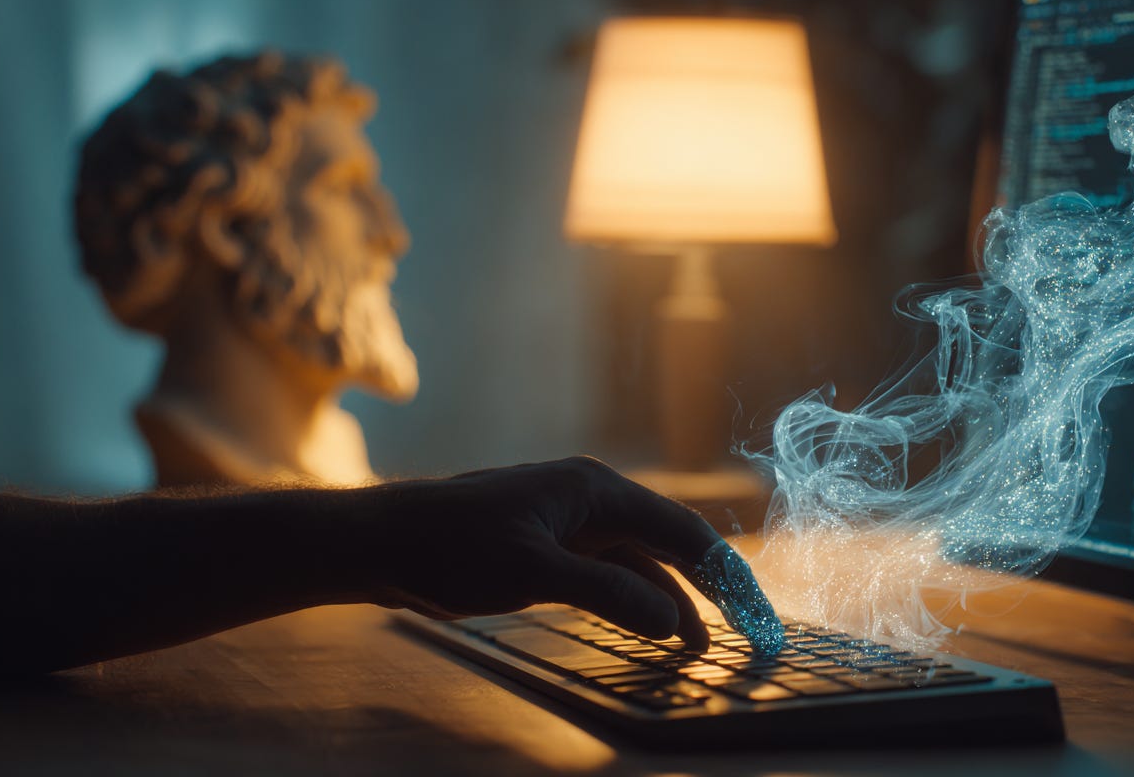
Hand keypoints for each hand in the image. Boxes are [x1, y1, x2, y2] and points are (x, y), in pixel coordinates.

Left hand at [364, 456, 740, 651]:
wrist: (381, 541)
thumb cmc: (450, 547)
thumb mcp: (532, 573)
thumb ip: (605, 593)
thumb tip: (671, 620)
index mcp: (595, 489)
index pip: (680, 528)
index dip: (722, 572)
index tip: (752, 612)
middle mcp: (590, 498)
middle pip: (667, 540)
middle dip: (706, 585)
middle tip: (741, 631)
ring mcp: (568, 521)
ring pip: (638, 559)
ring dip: (669, 598)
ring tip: (697, 645)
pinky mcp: (548, 545)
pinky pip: (608, 570)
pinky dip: (632, 598)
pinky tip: (645, 626)